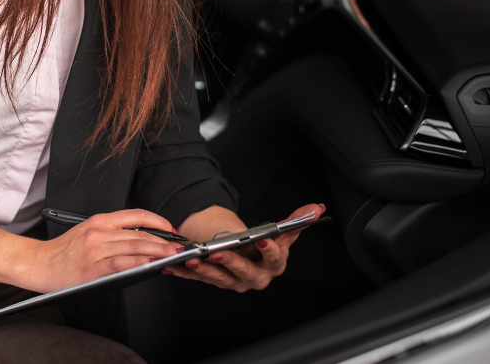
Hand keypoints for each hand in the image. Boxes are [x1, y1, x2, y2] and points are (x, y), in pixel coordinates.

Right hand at [25, 209, 185, 292]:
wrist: (39, 263)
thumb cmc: (63, 251)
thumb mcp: (87, 232)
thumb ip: (112, 233)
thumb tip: (141, 241)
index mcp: (100, 220)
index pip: (136, 215)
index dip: (158, 222)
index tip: (171, 229)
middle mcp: (100, 231)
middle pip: (140, 232)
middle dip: (164, 240)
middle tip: (179, 246)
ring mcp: (97, 249)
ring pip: (135, 247)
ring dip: (157, 252)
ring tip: (172, 256)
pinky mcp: (94, 267)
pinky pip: (122, 263)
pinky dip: (140, 263)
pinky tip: (151, 265)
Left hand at [165, 203, 324, 292]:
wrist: (248, 256)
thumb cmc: (264, 244)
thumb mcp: (280, 232)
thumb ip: (297, 221)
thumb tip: (316, 208)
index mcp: (273, 265)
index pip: (274, 259)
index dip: (269, 251)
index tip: (262, 241)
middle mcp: (255, 278)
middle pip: (244, 272)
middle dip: (230, 263)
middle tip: (217, 253)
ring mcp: (233, 282)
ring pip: (218, 278)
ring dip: (203, 269)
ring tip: (191, 257)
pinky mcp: (214, 281)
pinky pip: (198, 278)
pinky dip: (184, 272)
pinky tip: (173, 265)